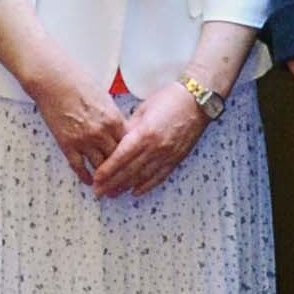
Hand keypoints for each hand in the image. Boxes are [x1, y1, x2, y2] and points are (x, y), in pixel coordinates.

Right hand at [20, 55, 123, 184]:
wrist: (53, 80)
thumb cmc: (78, 83)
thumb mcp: (104, 98)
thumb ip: (113, 117)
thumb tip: (120, 130)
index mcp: (114, 119)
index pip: (129, 145)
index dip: (133, 156)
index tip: (135, 164)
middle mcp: (101, 133)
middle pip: (117, 159)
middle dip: (122, 171)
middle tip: (125, 181)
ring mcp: (84, 141)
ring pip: (100, 167)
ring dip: (105, 178)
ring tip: (109, 186)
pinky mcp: (67, 145)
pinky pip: (79, 167)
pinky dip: (85, 176)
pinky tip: (89, 181)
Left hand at [87, 78, 218, 198]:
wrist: (197, 101)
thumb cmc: (170, 99)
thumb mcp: (143, 110)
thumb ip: (129, 128)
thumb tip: (116, 142)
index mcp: (145, 133)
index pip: (121, 157)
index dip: (107, 170)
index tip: (96, 178)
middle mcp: (156, 148)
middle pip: (129, 171)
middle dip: (112, 183)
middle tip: (98, 191)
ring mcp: (167, 155)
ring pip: (143, 177)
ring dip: (126, 187)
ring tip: (112, 194)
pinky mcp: (176, 159)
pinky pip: (159, 177)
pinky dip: (146, 186)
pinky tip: (135, 192)